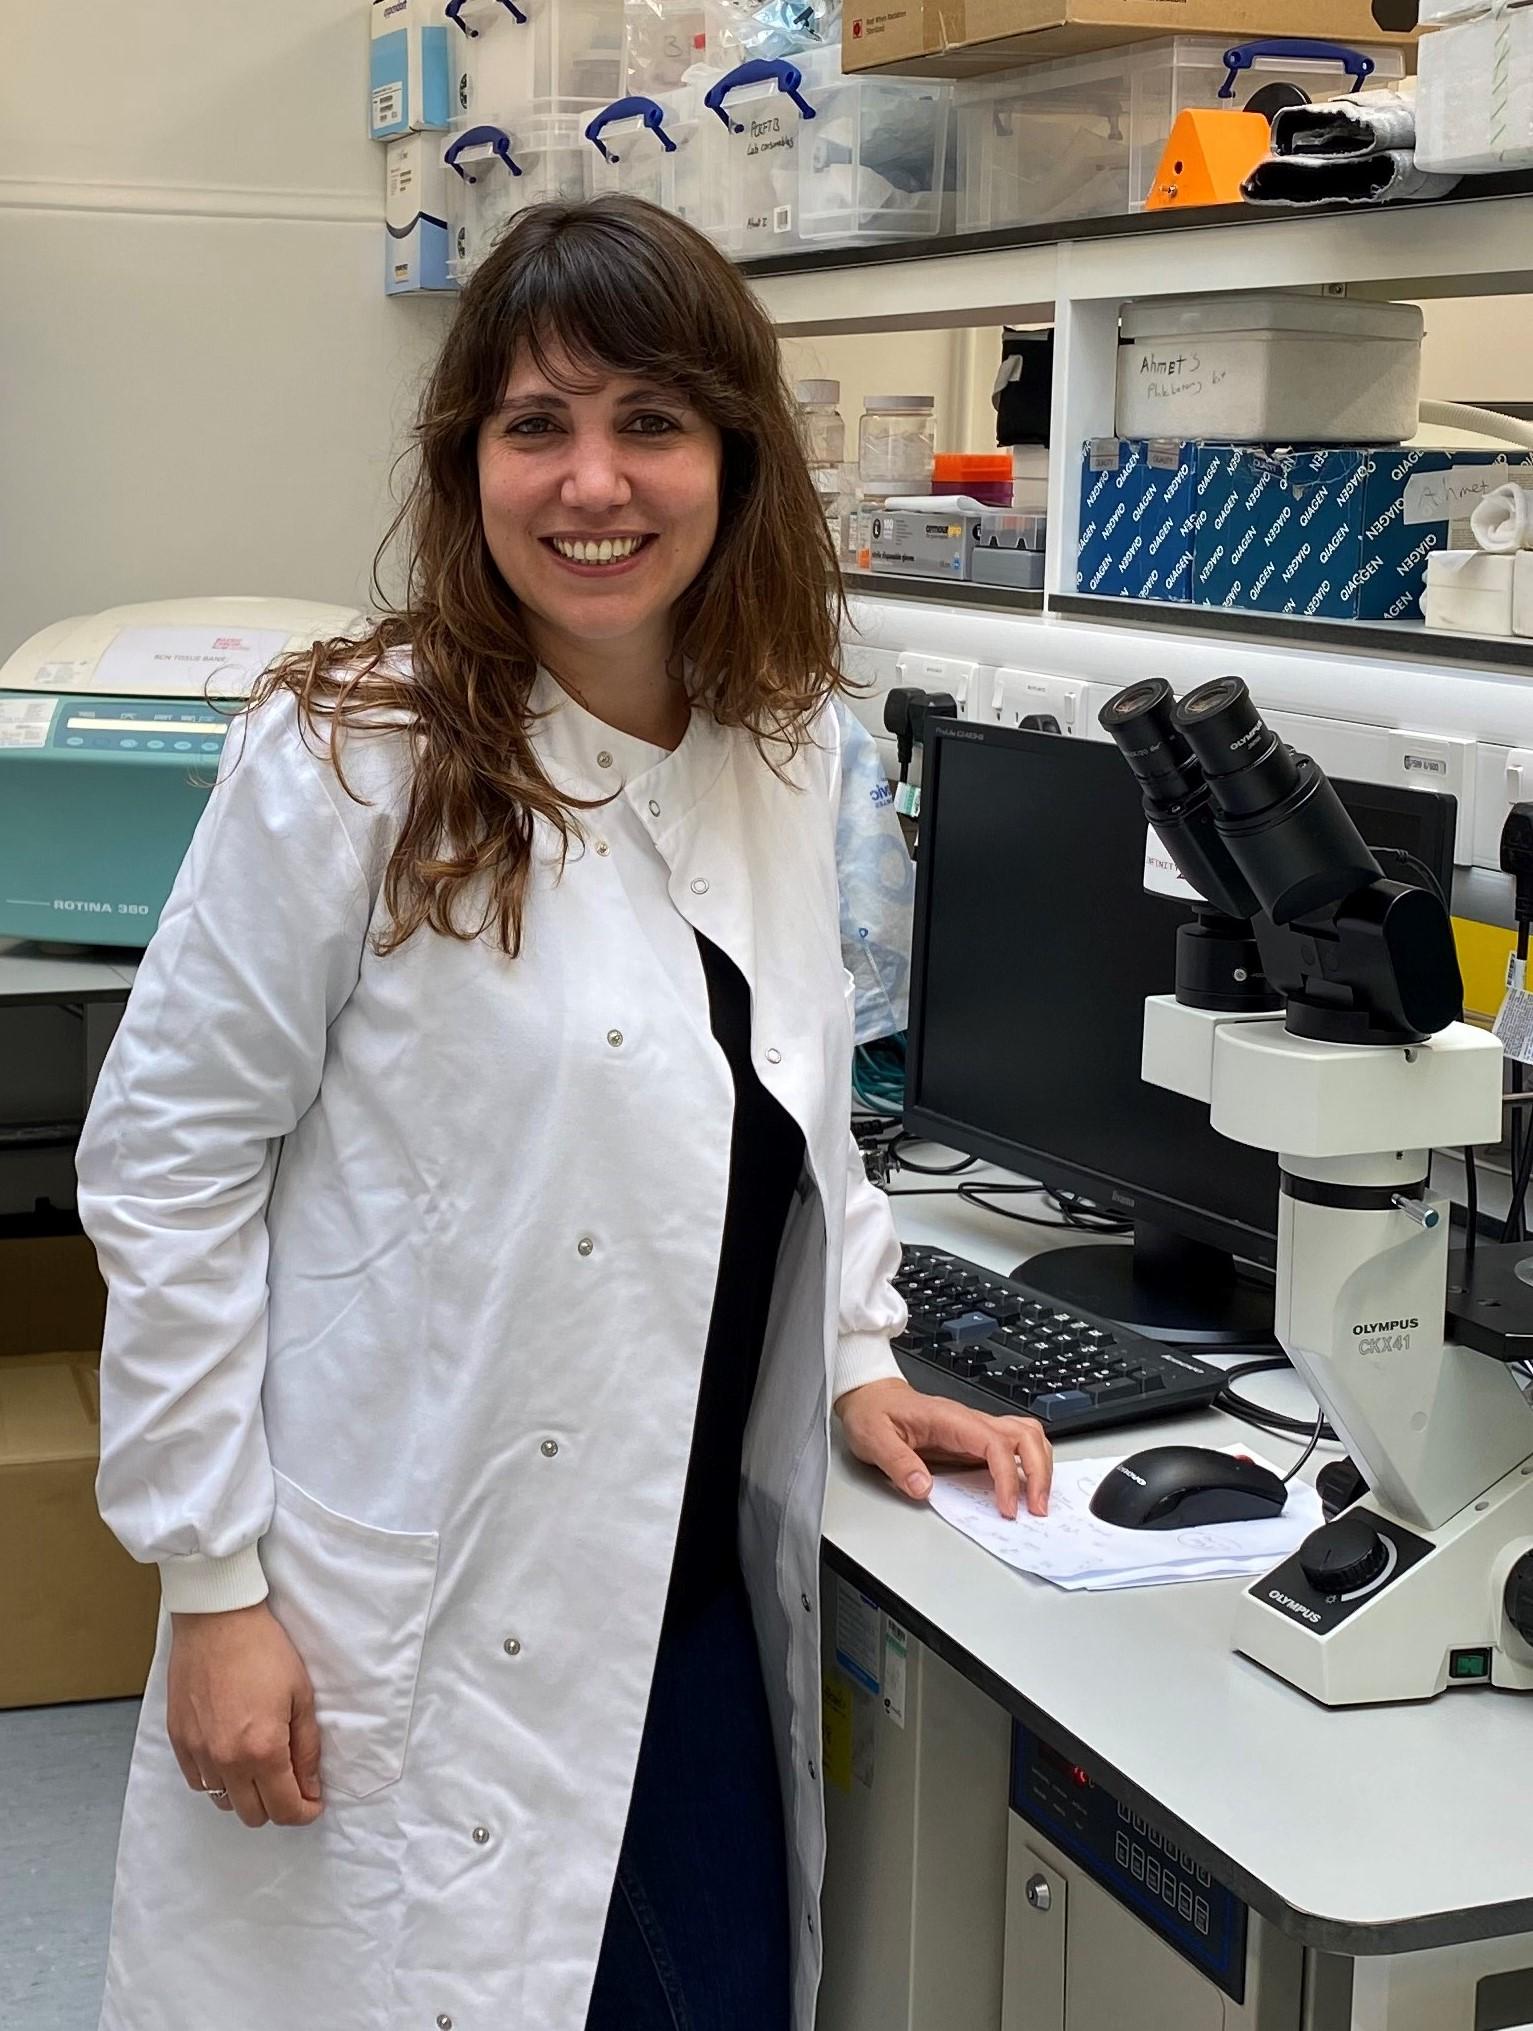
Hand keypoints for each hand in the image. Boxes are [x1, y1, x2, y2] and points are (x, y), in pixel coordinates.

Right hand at [167, 1600, 324, 1828]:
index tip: (312, 1803)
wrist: (217, 1620)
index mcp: (262, 1750)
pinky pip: (199, 1782)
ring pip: (223, 1802)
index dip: (304, 1812)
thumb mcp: (301, 1696)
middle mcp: (226, 1761)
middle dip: (277, 1806)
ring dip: (246, 1794)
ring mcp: (198, 1753)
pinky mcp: (179, 1741)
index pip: (284, 1809)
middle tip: (290, 1782)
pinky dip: (218, 1780)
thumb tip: (310, 1786)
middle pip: (252, 1815)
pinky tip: (232, 1756)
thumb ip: (307, 1748)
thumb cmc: (264, 1650)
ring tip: (260, 1766)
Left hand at [836, 1377, 1051, 1519]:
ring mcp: (976, 1428)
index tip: (1006, 1508)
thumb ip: (898, 1463)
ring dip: (1040, 1467)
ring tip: (1038, 1501)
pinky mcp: (976, 1439)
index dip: (1007, 1477)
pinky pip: (1015, 1446)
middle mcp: (970, 1420)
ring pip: (1028, 1436)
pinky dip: (1030, 1465)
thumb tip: (923, 1488)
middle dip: (1039, 1472)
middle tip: (1037, 1508)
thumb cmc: (873, 1413)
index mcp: (950, 1418)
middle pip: (1025, 1435)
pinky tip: (1027, 1488)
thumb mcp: (874, 1438)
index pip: (994, 1443)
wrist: (870, 1398)